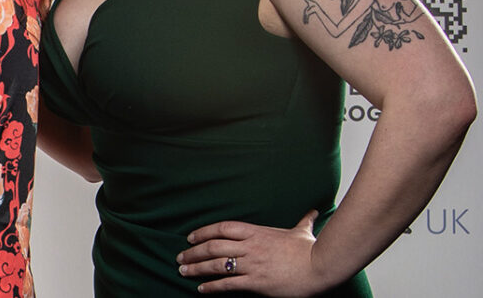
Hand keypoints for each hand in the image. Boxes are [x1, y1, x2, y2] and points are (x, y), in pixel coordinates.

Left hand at [177, 211, 330, 295]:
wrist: (322, 266)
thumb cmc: (311, 249)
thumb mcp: (302, 231)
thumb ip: (303, 221)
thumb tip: (312, 211)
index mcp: (256, 232)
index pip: (222, 228)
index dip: (203, 232)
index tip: (191, 238)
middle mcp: (250, 247)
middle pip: (213, 246)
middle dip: (193, 252)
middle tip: (180, 257)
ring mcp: (252, 264)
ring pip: (217, 265)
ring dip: (196, 268)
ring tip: (183, 271)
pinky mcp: (257, 282)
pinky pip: (229, 284)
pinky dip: (212, 286)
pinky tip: (201, 289)